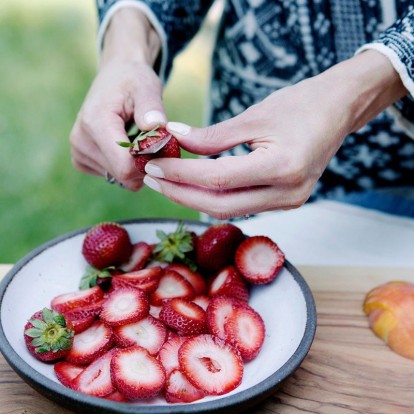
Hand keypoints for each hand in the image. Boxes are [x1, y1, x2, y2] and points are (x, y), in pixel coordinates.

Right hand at [70, 8, 163, 189]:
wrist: (115, 77)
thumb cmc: (133, 81)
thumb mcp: (147, 87)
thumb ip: (152, 107)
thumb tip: (156, 125)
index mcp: (95, 122)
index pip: (124, 166)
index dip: (149, 163)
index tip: (163, 147)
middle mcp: (81, 140)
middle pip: (124, 175)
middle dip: (145, 164)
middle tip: (154, 142)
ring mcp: (78, 152)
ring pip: (120, 179)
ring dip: (136, 165)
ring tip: (138, 139)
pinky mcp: (80, 160)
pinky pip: (113, 177)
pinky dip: (125, 166)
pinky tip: (126, 146)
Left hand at [142, 51, 405, 218]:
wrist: (337, 110)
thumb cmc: (300, 105)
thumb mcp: (253, 116)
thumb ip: (212, 136)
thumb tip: (174, 139)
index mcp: (282, 167)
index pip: (218, 180)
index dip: (181, 174)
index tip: (154, 165)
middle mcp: (288, 194)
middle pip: (220, 205)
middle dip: (181, 193)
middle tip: (153, 178)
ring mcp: (290, 202)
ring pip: (229, 209)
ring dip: (195, 198)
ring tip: (168, 181)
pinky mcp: (286, 202)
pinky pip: (242, 206)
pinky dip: (215, 197)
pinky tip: (195, 185)